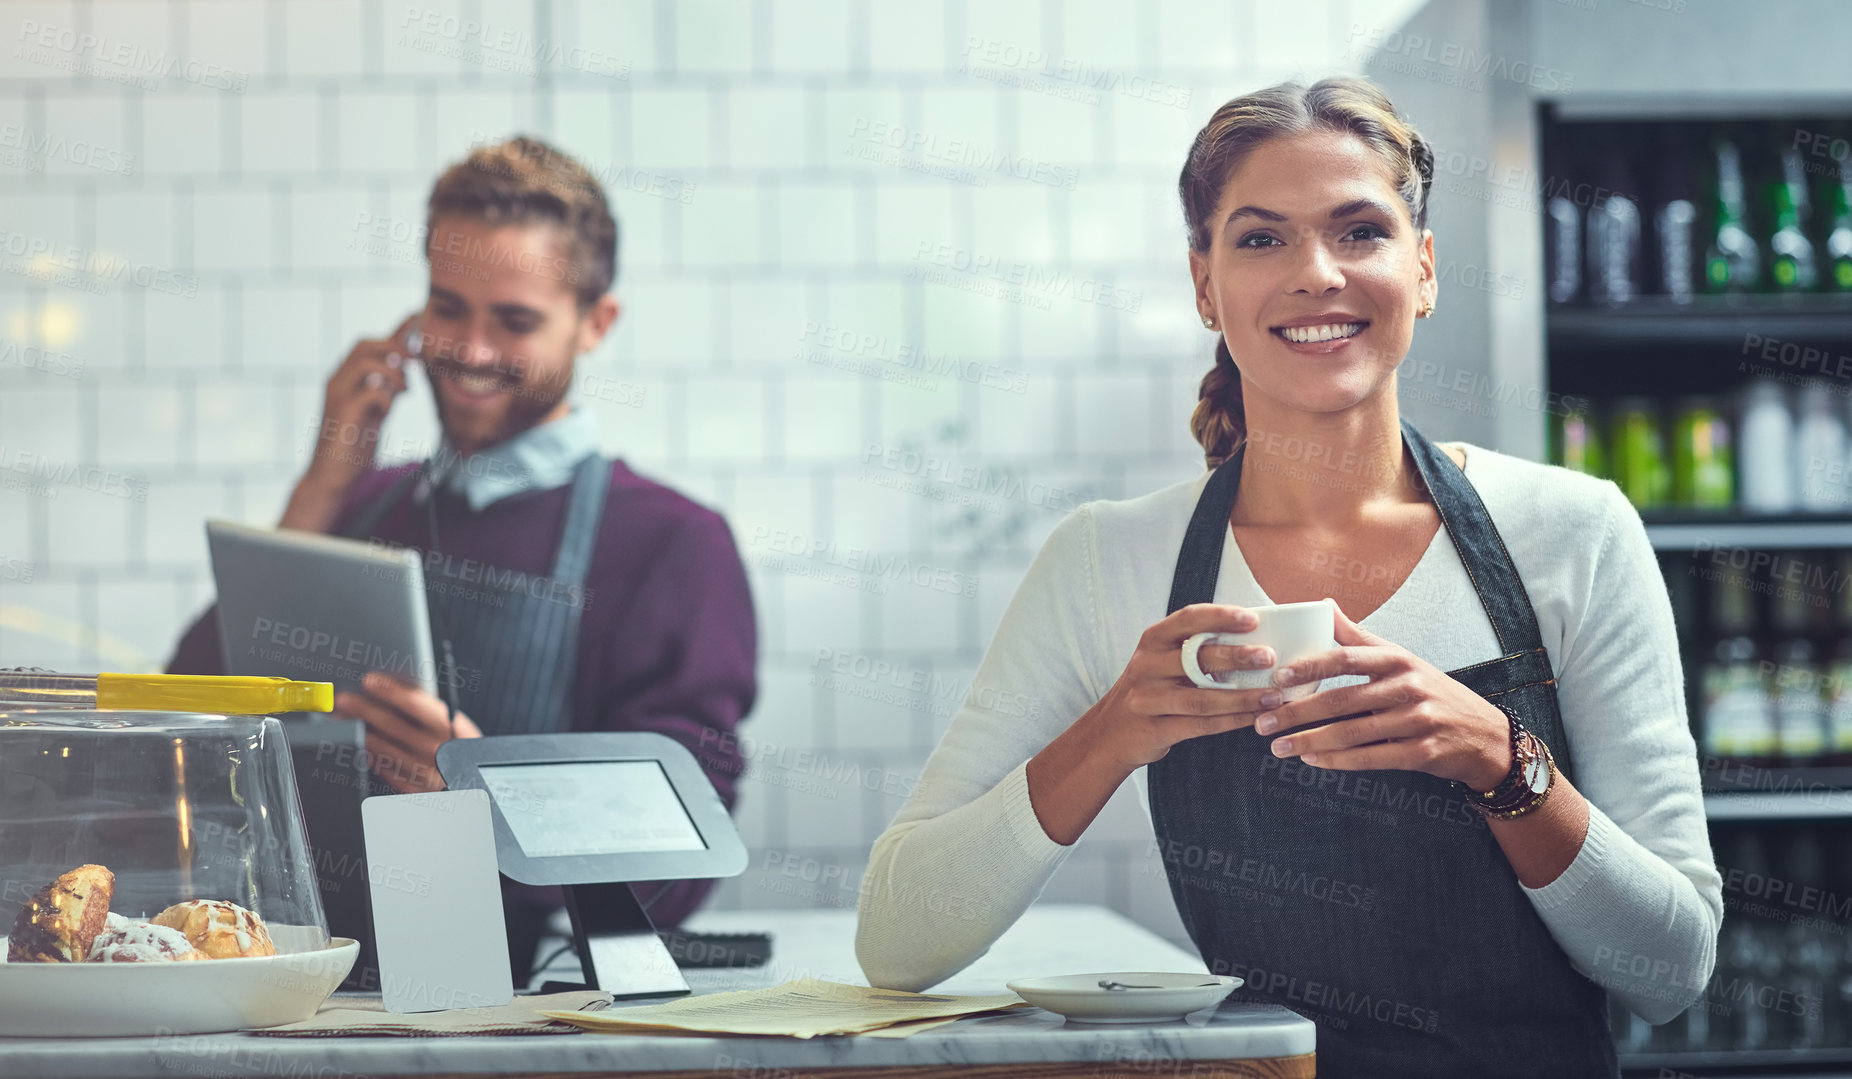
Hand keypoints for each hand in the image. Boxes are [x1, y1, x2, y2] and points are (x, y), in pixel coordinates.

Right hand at [303, 312, 420, 490]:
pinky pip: (370, 393)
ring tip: (404, 391)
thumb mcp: (375, 411)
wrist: (332, 478)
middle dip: (395, 347)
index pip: (369, 344)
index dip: (395, 330)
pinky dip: (386, 396)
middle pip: (364, 345)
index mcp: (345, 379)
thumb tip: (405, 370)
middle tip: (415, 362)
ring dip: (394, 373)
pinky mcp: (344, 416)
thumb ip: (386, 390)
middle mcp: (337, 382)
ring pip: (366, 363)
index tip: (419, 317)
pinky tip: (390, 409)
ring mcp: (338, 397)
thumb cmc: (354, 445)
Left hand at [333, 672, 481, 793]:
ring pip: (383, 748)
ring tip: (343, 719)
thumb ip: (430, 711)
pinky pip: (383, 769)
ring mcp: (425, 773)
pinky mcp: (412, 791)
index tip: (369, 680)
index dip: (390, 690)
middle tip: (343, 699)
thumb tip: (392, 691)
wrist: (476, 786)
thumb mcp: (457, 727)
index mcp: (454, 729)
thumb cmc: (461, 749)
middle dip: (364, 709)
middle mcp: (439, 752)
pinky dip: (368, 753)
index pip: (416, 704)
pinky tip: (359, 742)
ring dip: (359, 731)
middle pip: (392, 725)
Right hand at [1088, 603, 1285, 769]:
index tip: (1253, 619)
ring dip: (1242, 697)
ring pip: (1202, 698)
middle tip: (1269, 658)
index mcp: (1153, 640)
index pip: (1188, 619)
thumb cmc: (1150, 689)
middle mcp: (1147, 665)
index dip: (1221, 617)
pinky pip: (1200, 725)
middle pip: (1197, 658)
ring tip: (1272, 696)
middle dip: (1237, 657)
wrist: (1110, 732)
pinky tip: (1253, 718)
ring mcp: (1148, 698)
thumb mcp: (1161, 659)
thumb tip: (1254, 638)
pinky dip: (1231, 721)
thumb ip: (1195, 648)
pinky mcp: (1155, 729)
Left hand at [1250, 603, 1512, 788]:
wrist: (1483, 735)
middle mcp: (1409, 686)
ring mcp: (1417, 720)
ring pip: (1353, 732)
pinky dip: (1338, 761)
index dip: (1309, 667)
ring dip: (1310, 741)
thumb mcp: (1400, 658)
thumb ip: (1358, 637)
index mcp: (1398, 659)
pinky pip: (1372, 758)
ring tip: (1278, 747)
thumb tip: (1322, 604)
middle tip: (1263, 721)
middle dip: (1297, 712)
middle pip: (1342, 699)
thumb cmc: (1431, 691)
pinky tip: (1312, 761)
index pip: (1346, 658)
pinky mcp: (1423, 751)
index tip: (1276, 678)